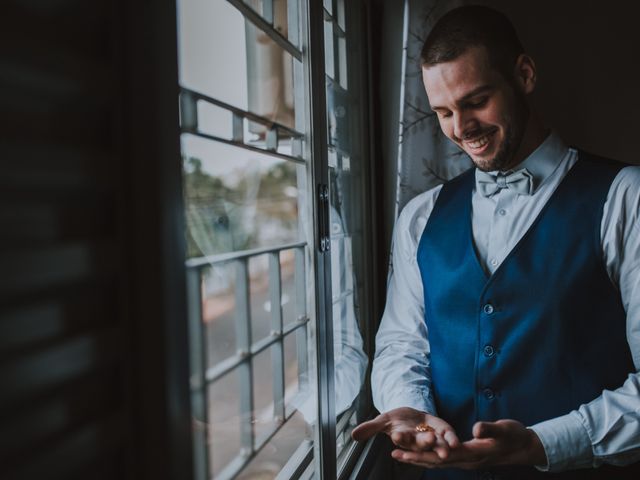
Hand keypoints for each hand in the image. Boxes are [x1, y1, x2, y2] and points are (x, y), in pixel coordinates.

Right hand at [351, 407, 459, 458]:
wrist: (412, 416)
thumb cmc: (397, 421)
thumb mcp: (383, 421)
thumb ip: (370, 428)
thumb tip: (352, 435)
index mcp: (402, 439)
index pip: (400, 439)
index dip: (399, 437)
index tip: (396, 434)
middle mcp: (417, 442)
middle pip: (420, 444)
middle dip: (423, 443)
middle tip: (427, 440)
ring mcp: (431, 438)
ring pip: (435, 445)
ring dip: (440, 447)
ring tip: (444, 451)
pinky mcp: (443, 432)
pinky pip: (447, 437)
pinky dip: (451, 439)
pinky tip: (455, 442)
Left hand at [390, 419, 546, 469]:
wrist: (524, 447)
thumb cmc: (515, 435)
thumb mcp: (505, 428)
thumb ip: (490, 428)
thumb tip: (476, 429)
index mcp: (475, 453)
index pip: (445, 454)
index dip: (426, 452)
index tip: (409, 450)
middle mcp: (468, 461)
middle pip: (437, 461)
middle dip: (415, 458)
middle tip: (395, 454)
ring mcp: (467, 461)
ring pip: (438, 463)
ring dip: (419, 459)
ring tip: (399, 455)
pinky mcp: (466, 458)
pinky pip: (443, 460)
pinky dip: (429, 458)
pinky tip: (418, 454)